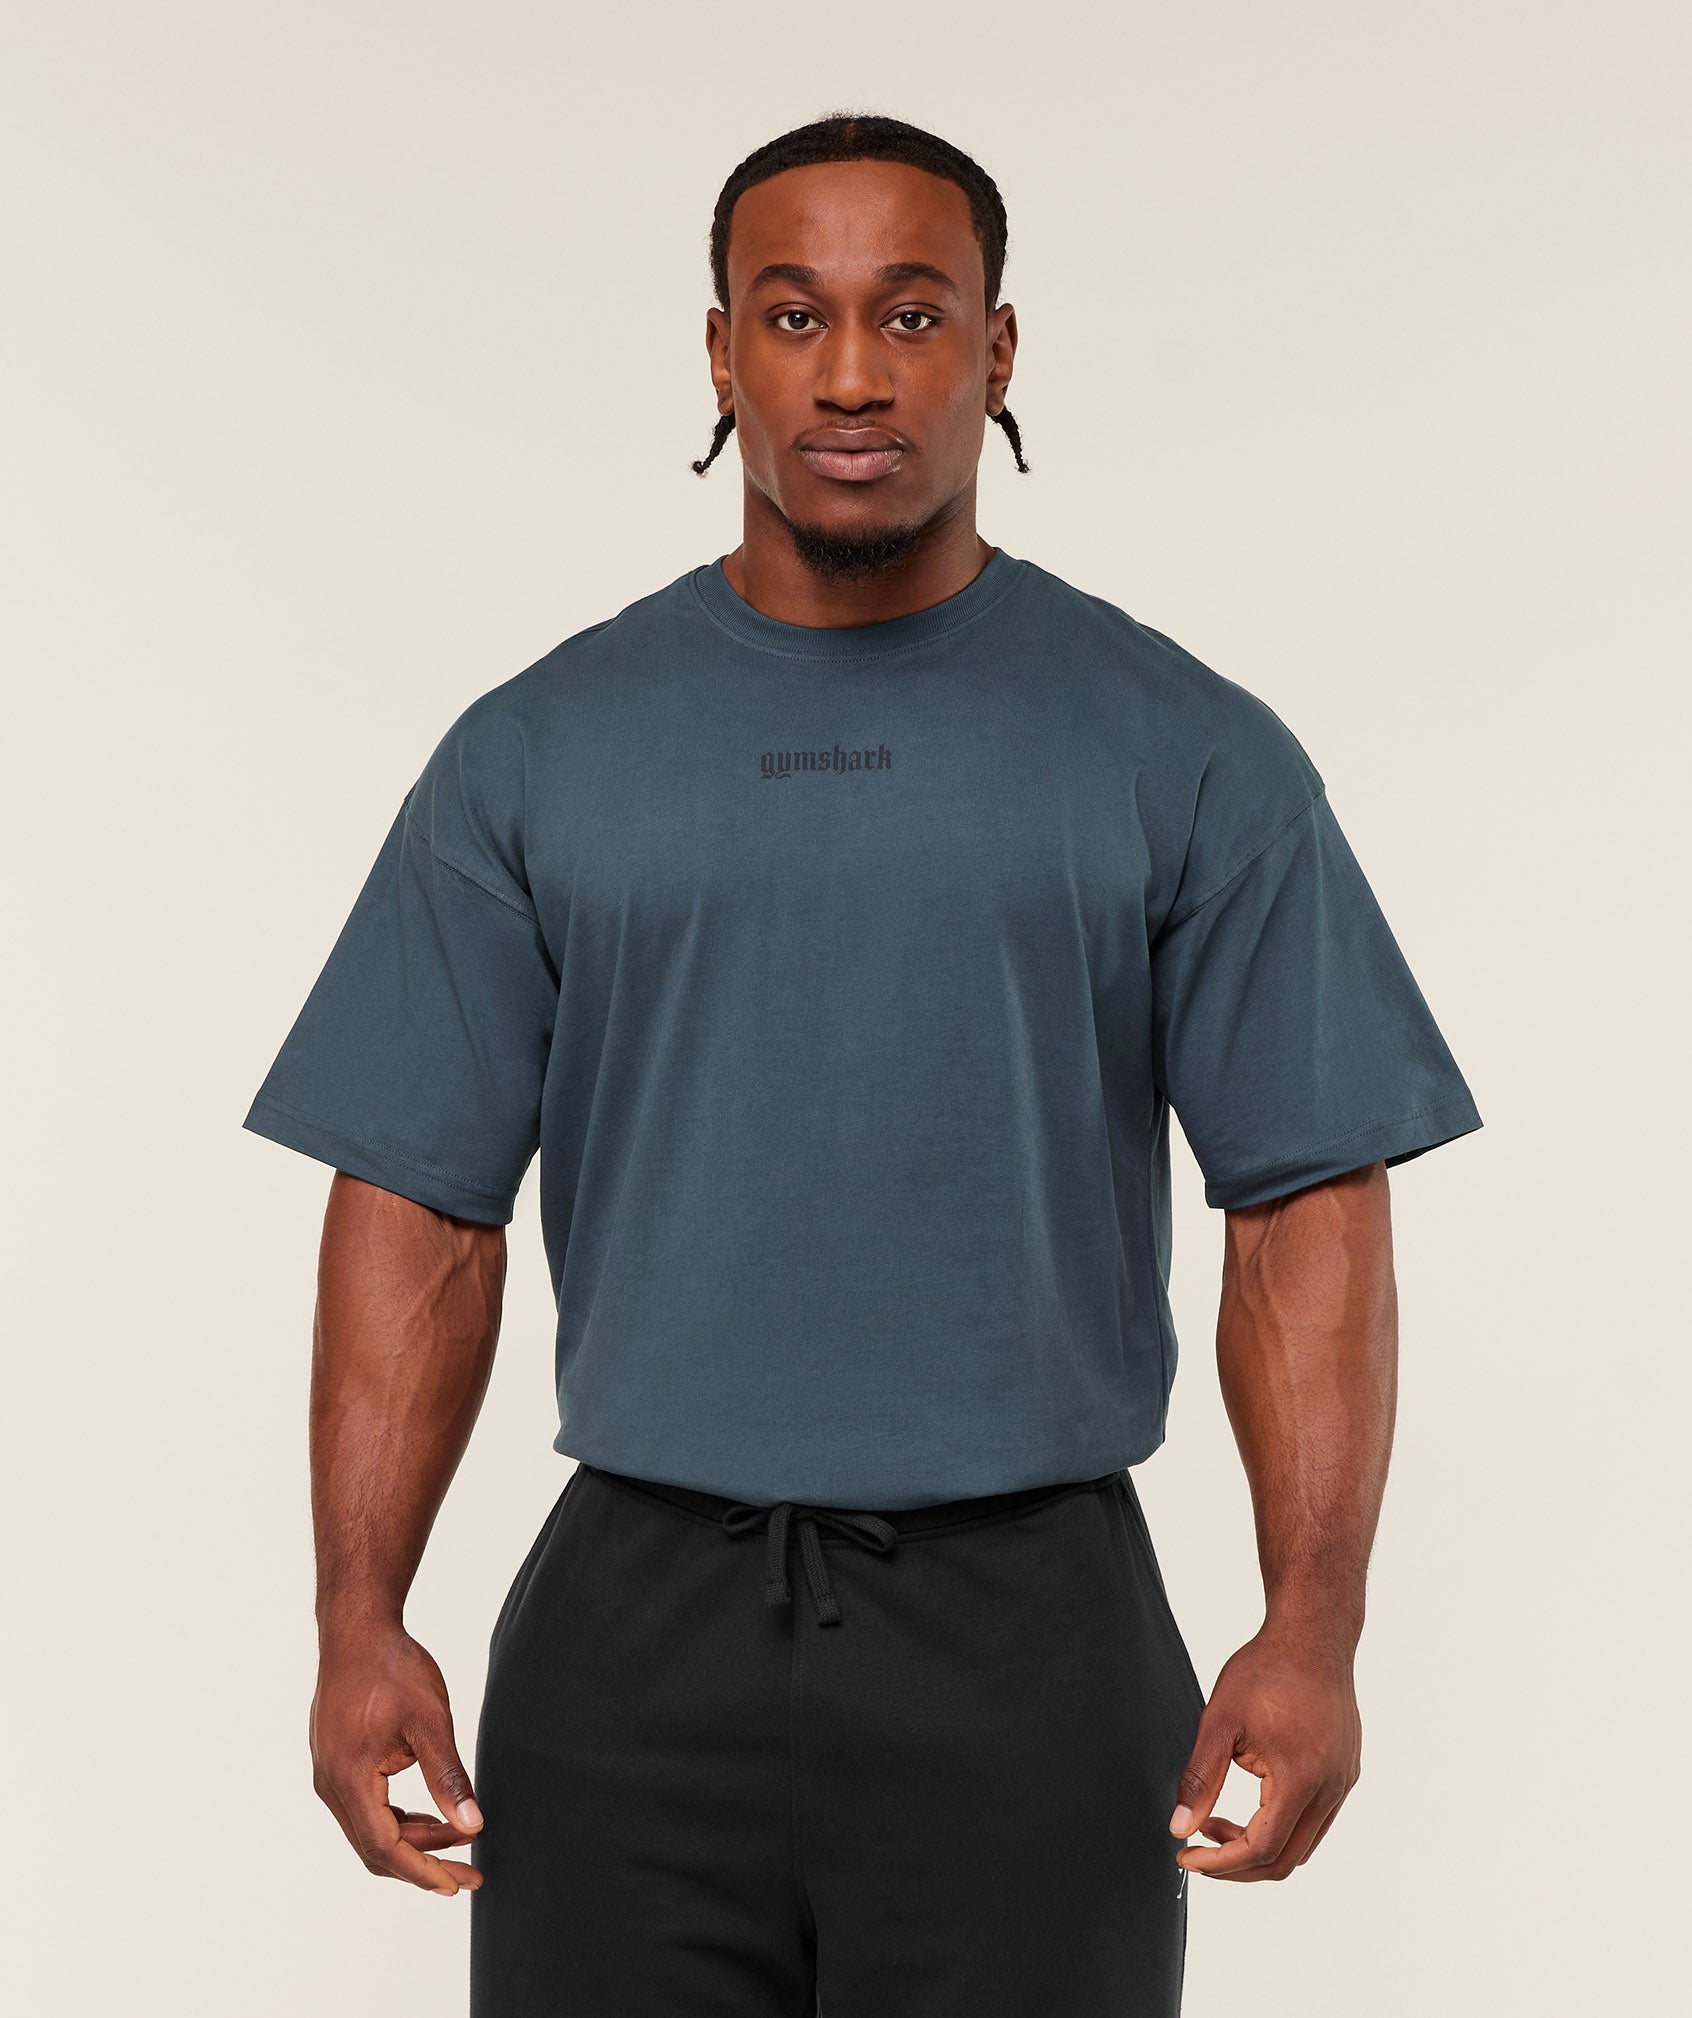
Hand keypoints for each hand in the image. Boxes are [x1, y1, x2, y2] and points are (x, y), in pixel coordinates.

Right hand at [310, 1620, 484, 1895]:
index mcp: (349, 1778)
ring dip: (412, 1843)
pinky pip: (365, 1809)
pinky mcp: (335, 1764)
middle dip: (423, 1866)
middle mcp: (331, 1784)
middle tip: (469, 1875)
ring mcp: (328, 1775)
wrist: (357, 1631)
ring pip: (369, 1830)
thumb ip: (448, 1777)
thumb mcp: (430, 1721)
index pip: (385, 1847)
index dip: (423, 1871)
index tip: (458, 1884)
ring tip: (458, 1842)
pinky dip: (398, 1821)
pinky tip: (429, 1818)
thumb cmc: (392, 1668)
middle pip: (374, 1848)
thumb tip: (473, 1825)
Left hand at [1168, 1622, 1361, 1880]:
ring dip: (1259, 1846)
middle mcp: (1331, 1789)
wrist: (1312, 1634)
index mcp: (1301, 1779)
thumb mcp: (1220, 1721)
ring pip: (1304, 1844)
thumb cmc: (1266, 1670)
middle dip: (1237, 1865)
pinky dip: (1281, 1826)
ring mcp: (1343, 1782)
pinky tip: (1251, 1804)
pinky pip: (1316, 1820)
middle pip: (1286, 1859)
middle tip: (1198, 1850)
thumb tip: (1179, 1827)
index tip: (1186, 1857)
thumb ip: (1199, 1779)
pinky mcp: (1346, 1772)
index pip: (1261, 1848)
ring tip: (1216, 1824)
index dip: (1220, 1863)